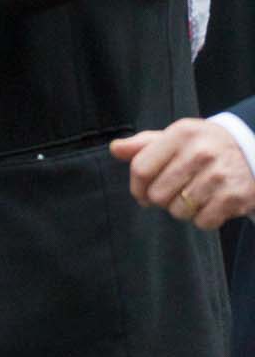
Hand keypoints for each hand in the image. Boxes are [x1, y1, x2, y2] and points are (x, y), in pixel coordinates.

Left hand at [111, 118, 254, 229]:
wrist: (252, 152)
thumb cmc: (204, 146)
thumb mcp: (176, 136)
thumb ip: (143, 144)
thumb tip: (115, 149)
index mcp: (181, 134)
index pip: (141, 168)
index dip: (136, 187)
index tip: (141, 193)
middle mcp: (200, 153)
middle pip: (157, 194)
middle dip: (160, 199)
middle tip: (172, 193)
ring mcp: (219, 175)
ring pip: (178, 211)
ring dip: (182, 209)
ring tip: (193, 196)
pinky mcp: (235, 196)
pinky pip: (202, 222)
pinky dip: (203, 219)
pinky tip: (210, 204)